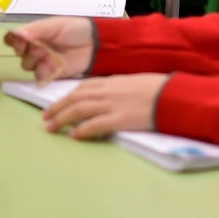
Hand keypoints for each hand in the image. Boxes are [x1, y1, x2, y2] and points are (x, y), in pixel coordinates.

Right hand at [6, 17, 94, 81]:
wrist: (95, 43)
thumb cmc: (75, 29)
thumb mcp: (54, 24)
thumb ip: (35, 29)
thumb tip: (18, 34)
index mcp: (33, 34)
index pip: (13, 39)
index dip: (13, 41)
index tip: (19, 40)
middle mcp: (35, 48)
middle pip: (19, 54)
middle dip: (27, 51)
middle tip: (38, 47)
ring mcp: (42, 62)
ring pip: (27, 66)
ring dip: (35, 60)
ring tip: (49, 54)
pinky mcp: (51, 74)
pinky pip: (39, 76)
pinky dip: (44, 71)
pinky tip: (54, 64)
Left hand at [41, 73, 168, 138]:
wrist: (173, 95)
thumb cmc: (159, 89)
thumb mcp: (135, 83)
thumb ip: (120, 89)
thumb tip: (111, 98)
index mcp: (112, 81)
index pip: (83, 87)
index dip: (67, 96)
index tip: (57, 103)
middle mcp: (108, 91)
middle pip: (76, 97)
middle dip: (58, 107)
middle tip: (46, 117)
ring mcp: (113, 105)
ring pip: (79, 109)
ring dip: (62, 118)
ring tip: (51, 127)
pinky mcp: (120, 119)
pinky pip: (95, 124)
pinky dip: (82, 129)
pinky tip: (74, 135)